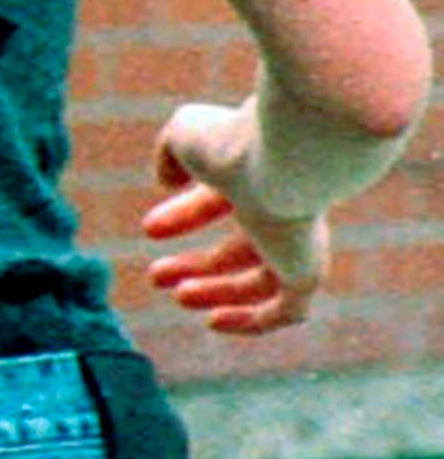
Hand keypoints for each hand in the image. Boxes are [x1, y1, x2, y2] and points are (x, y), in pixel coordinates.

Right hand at [143, 98, 327, 333]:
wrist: (286, 157)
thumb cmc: (233, 140)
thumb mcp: (185, 135)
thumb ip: (171, 154)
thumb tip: (168, 181)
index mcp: (262, 175)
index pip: (223, 201)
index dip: (185, 215)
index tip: (150, 229)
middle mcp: (288, 211)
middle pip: (243, 248)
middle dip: (199, 265)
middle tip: (156, 276)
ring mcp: (301, 244)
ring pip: (263, 282)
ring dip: (218, 293)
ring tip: (178, 298)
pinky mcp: (308, 272)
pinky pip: (286, 311)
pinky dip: (250, 321)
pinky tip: (214, 322)